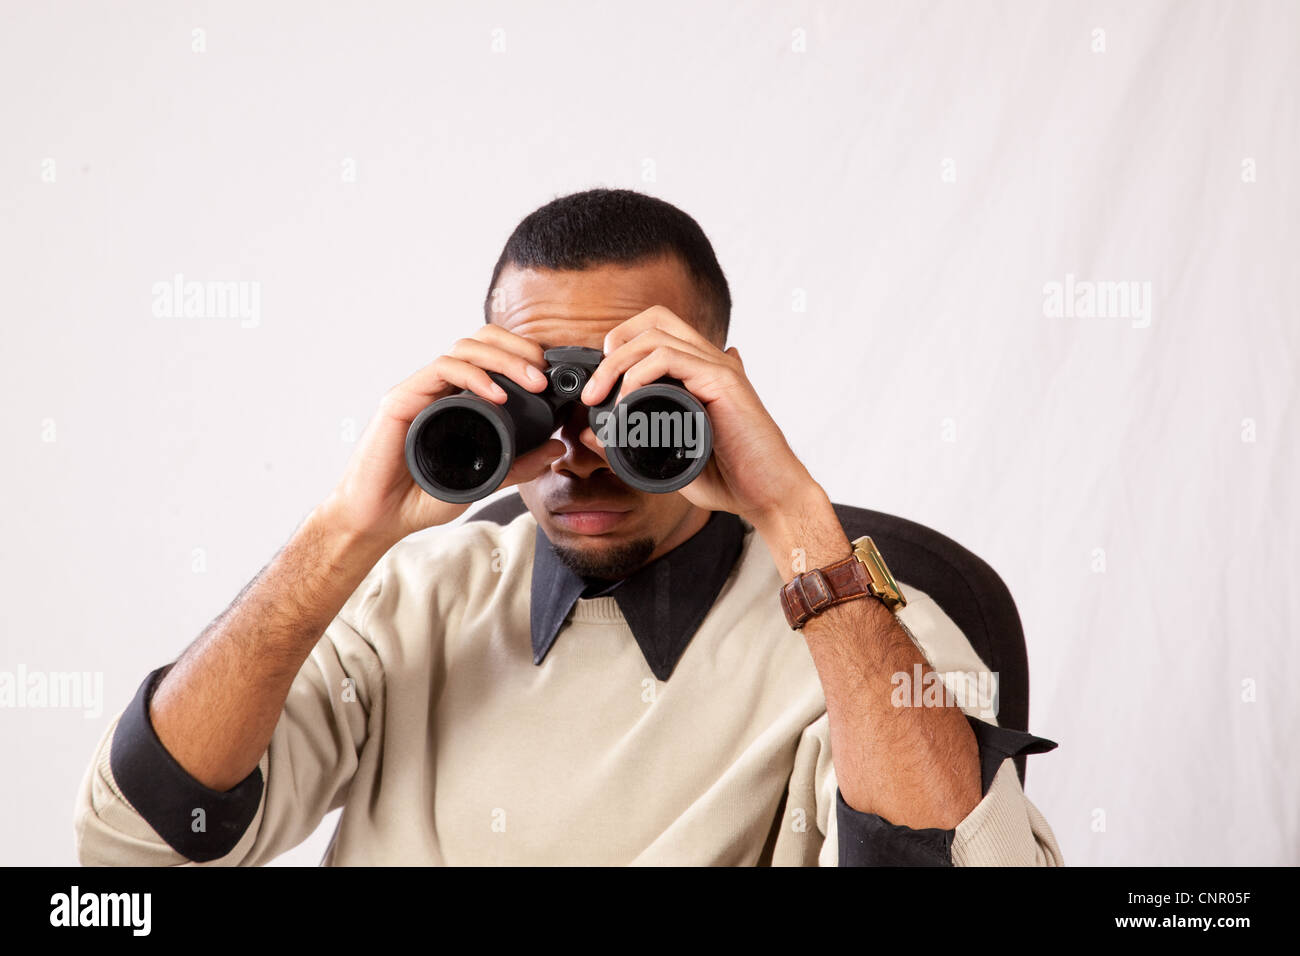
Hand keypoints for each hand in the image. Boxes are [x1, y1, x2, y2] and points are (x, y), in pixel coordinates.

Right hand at [322, 325, 565, 546]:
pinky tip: (498, 395)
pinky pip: (442, 370)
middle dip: (518, 349)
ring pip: (464, 348)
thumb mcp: (484, 480)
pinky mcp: (402, 399)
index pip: (491, 357)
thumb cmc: (423, 496)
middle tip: (544, 374)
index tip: (549, 376)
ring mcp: (420, 390)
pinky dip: (474, 376)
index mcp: (458, 399)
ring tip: (532, 381)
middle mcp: (439, 388)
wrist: (380, 518)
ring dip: (504, 358)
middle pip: (480, 341)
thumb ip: (518, 464)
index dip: (522, 356)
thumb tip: (557, 447)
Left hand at [578, 306, 823, 527]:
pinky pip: (671, 357)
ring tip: (600, 397)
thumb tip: (591, 435)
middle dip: (614, 344)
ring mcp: (719, 367)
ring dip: (617, 362)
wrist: (770, 495)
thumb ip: (631, 444)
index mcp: (699, 373)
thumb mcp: (667, 460)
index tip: (598, 387)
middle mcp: (710, 362)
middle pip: (654, 319)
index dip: (620, 346)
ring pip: (656, 335)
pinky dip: (640, 374)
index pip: (656, 331)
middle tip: (593, 388)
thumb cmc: (730, 479)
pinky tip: (628, 401)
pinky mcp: (724, 380)